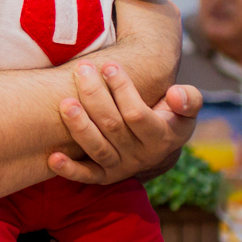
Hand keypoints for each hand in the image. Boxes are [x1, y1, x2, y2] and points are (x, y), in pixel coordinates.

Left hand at [48, 60, 202, 183]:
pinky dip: (69, 170)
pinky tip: (53, 158)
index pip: (138, 114)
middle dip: (95, 96)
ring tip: (65, 102)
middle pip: (113, 126)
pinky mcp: (103, 176)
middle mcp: (141, 156)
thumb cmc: (169, 116)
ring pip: (97, 148)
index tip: (110, 65)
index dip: (123, 89)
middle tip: (82, 69)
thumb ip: (189, 99)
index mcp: (162, 138)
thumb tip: (175, 94)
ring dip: (79, 126)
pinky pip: (86, 176)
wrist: (157, 143)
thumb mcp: (187, 107)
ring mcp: (121, 167)